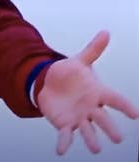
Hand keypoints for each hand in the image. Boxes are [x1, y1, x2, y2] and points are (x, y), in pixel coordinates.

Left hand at [38, 30, 138, 154]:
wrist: (51, 84)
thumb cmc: (71, 74)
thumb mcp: (80, 61)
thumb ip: (93, 49)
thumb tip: (105, 32)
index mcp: (97, 92)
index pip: (114, 99)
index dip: (124, 106)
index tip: (135, 114)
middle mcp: (91, 108)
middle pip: (102, 118)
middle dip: (110, 128)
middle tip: (118, 139)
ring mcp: (79, 118)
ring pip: (87, 130)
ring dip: (91, 139)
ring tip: (96, 149)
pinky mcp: (65, 124)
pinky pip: (65, 135)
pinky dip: (64, 143)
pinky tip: (60, 152)